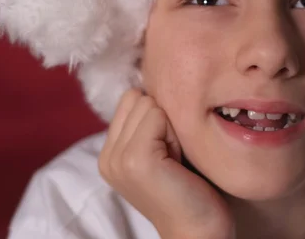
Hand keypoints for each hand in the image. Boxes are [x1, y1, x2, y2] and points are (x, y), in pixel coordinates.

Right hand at [98, 89, 234, 238]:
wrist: (198, 231)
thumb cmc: (188, 189)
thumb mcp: (159, 150)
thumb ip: (145, 123)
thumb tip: (148, 80)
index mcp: (109, 152)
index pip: (130, 98)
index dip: (156, 117)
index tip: (167, 151)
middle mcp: (106, 155)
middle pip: (137, 97)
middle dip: (162, 119)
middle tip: (172, 156)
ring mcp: (117, 158)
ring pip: (148, 104)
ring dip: (170, 127)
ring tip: (174, 160)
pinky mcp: (134, 160)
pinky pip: (158, 116)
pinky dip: (175, 135)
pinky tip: (177, 163)